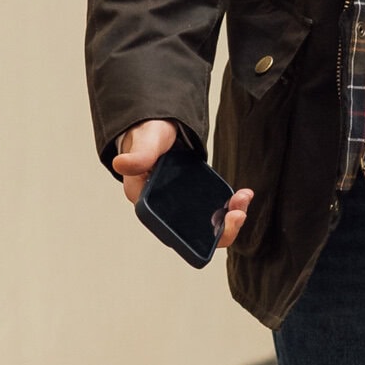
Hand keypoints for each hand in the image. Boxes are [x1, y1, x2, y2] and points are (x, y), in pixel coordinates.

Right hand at [112, 119, 252, 248]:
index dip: (197, 236)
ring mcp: (181, 206)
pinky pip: (214, 211)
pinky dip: (230, 206)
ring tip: (243, 199)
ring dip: (230, 218)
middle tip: (239, 212)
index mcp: (147, 205)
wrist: (157, 127)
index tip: (220, 219)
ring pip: (208, 225)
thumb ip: (139, 154)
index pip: (172, 233)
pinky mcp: (194, 198)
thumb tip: (121, 164)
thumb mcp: (145, 142)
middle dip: (222, 230)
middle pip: (195, 235)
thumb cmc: (147, 136)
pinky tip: (243, 194)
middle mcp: (164, 211)